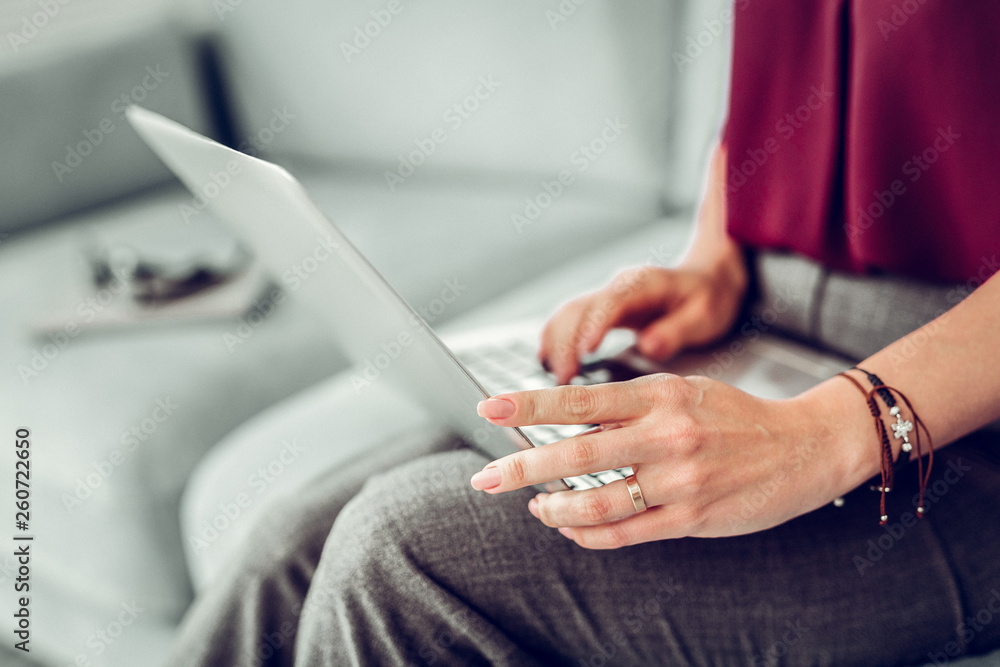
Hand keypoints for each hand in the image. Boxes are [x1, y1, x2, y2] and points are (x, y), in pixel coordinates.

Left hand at [471, 374, 872, 548]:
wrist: (804, 447)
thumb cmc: (736, 417)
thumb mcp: (683, 391)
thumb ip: (629, 406)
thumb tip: (569, 421)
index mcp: (660, 395)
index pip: (579, 398)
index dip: (528, 405)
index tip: (488, 409)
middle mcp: (666, 435)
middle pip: (577, 453)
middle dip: (521, 468)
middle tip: (484, 478)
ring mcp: (680, 480)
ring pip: (596, 502)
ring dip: (554, 509)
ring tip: (534, 507)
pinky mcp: (692, 518)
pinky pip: (625, 533)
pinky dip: (587, 533)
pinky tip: (570, 527)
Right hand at [539, 259, 747, 384]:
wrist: (707, 279)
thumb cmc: (707, 297)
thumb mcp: (705, 315)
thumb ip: (677, 330)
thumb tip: (650, 345)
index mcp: (643, 285)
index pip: (610, 303)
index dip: (594, 326)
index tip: (584, 352)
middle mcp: (619, 287)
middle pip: (578, 309)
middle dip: (565, 343)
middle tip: (563, 379)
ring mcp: (607, 296)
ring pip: (568, 314)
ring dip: (555, 343)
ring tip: (556, 377)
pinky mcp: (601, 309)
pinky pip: (569, 320)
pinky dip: (555, 339)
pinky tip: (548, 360)